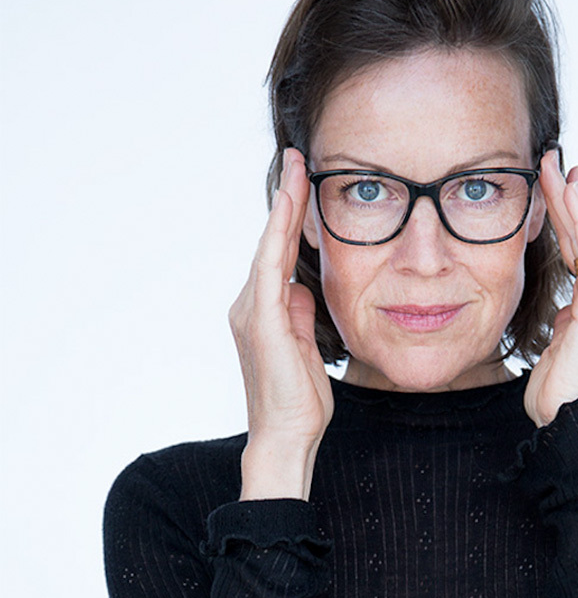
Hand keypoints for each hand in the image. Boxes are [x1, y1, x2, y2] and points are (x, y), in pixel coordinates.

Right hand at [229, 147, 333, 499]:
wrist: (287, 437)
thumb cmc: (300, 404)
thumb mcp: (308, 350)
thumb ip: (302, 317)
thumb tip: (303, 290)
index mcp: (264, 314)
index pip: (278, 257)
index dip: (290, 220)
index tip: (302, 183)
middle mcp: (249, 307)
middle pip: (272, 244)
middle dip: (287, 201)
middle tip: (298, 159)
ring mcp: (251, 312)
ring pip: (270, 248)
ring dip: (285, 208)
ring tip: (298, 170)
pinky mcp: (261, 321)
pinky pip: (271, 266)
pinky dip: (280, 234)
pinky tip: (290, 206)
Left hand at [523, 153, 577, 426]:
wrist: (568, 420)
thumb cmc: (557, 394)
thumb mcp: (553, 347)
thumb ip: (559, 322)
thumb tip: (560, 310)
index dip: (567, 218)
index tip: (552, 187)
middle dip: (569, 198)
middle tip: (552, 162)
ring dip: (573, 200)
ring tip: (558, 168)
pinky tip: (572, 194)